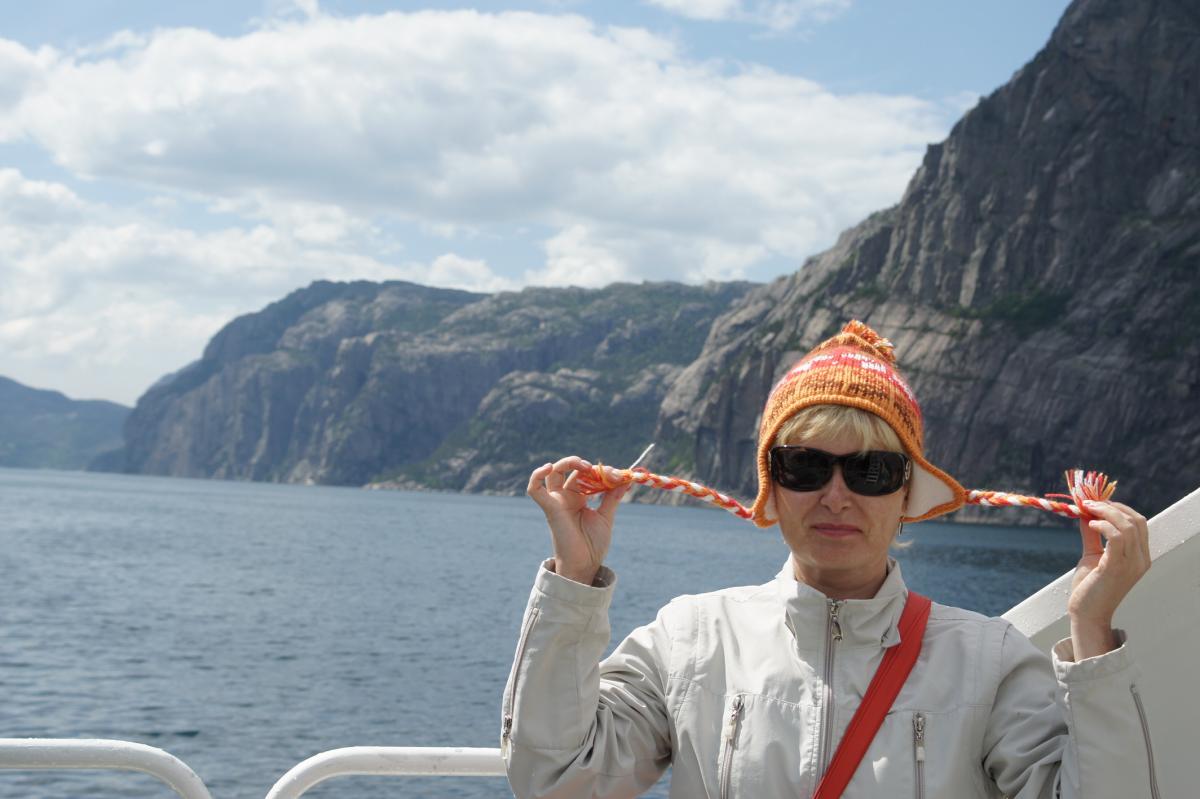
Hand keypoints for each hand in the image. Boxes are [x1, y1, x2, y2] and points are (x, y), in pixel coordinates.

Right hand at [526, 456, 630, 584]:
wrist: (585, 565)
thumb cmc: (593, 545)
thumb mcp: (606, 517)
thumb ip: (612, 498)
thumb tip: (625, 480)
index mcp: (579, 498)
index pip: (586, 475)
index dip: (602, 472)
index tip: (619, 476)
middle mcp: (566, 497)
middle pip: (570, 470)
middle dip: (587, 465)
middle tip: (603, 471)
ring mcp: (556, 501)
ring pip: (553, 472)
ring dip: (567, 463)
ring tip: (585, 466)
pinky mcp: (549, 509)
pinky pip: (534, 490)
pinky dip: (536, 476)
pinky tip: (548, 467)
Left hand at [1067, 500, 1150, 658]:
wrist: (1086, 614)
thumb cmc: (1090, 586)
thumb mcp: (1093, 554)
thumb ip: (1092, 534)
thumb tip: (1085, 513)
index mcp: (1140, 556)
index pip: (1139, 523)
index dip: (1119, 508)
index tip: (1097, 501)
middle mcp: (1141, 560)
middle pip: (1136, 521)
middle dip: (1113, 506)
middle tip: (1089, 502)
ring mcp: (1132, 564)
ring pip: (1128, 526)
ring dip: (1106, 512)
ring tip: (1087, 509)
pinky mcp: (1116, 568)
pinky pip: (1117, 538)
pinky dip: (1103, 526)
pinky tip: (1090, 524)